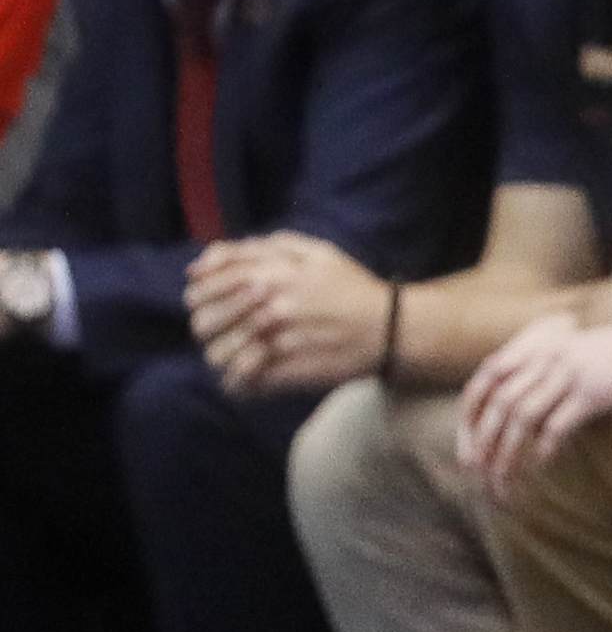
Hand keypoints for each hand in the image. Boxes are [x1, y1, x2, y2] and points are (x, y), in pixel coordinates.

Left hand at [184, 231, 390, 395]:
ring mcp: (274, 343)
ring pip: (217, 356)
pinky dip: (239, 381)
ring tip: (239, 352)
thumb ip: (262, 248)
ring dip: (222, 354)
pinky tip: (252, 374)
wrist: (391, 328)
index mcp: (271, 275)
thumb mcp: (316, 252)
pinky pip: (239, 382)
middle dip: (207, 325)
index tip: (208, 299)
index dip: (199, 292)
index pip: (204, 285)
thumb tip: (206, 262)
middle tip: (224, 327)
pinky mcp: (284, 373)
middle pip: (202, 323)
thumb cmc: (352, 288)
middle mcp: (267, 308)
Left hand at [456, 310, 611, 500]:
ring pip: (521, 420)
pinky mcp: (592, 393)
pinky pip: (555, 427)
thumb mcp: (575, 354)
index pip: (485, 380)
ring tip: (504, 484)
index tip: (468, 446)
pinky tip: (541, 469)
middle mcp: (547, 357)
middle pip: (499, 405)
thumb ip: (544, 371)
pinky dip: (543, 452)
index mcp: (538, 346)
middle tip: (477, 475)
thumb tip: (514, 410)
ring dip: (507, 457)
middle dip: (482, 444)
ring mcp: (568, 374)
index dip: (470, 415)